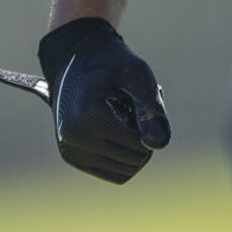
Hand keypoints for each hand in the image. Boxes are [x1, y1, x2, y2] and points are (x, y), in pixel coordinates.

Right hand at [0, 17, 169, 183]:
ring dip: (134, 146)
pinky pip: (113, 173)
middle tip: (130, 105)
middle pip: (134, 159)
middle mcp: (74, 139)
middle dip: (143, 135)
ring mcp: (71, 152)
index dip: (150, 123)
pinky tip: (116, 130)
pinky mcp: (73, 158)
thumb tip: (160, 145)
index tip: (135, 97)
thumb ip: (150, 106)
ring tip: (121, 116)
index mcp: (88, 116)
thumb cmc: (112, 62)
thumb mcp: (136, 73)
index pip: (139, 144)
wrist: (76, 58)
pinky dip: (125, 156)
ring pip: (126, 170)